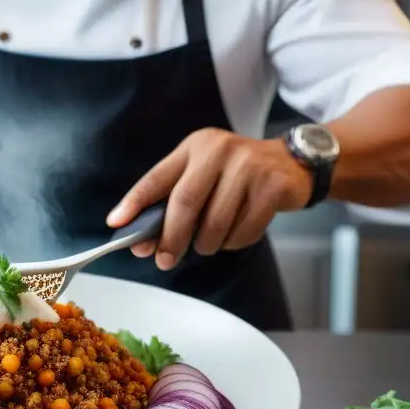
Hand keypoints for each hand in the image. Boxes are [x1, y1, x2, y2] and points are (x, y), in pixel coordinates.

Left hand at [106, 128, 313, 270]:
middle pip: (184, 203)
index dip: (134, 203)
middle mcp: (219, 150)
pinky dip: (234, 242)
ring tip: (208, 243)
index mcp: (194, 147)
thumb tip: (143, 243)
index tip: (115, 225)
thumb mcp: (204, 175)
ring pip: (214, 223)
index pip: (157, 178)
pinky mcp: (272, 186)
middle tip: (164, 260)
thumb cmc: (237, 176)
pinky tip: (237, 233)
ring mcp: (248, 166)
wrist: (294, 165)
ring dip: (206, 244)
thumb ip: (174, 202)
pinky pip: (243, 231)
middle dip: (171, 238)